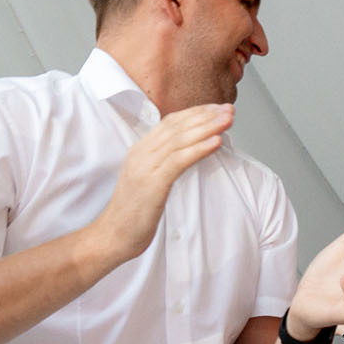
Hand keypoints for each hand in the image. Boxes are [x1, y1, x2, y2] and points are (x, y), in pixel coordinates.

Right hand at [92, 104, 233, 266]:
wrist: (113, 235)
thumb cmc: (134, 214)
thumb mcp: (149, 182)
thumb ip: (163, 165)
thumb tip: (187, 155)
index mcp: (140, 150)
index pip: (170, 123)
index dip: (196, 113)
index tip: (217, 109)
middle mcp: (141, 153)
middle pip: (177, 126)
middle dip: (206, 115)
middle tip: (230, 109)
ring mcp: (145, 167)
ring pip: (180, 139)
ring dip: (207, 128)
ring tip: (228, 121)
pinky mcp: (152, 183)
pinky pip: (178, 161)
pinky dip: (198, 149)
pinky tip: (216, 142)